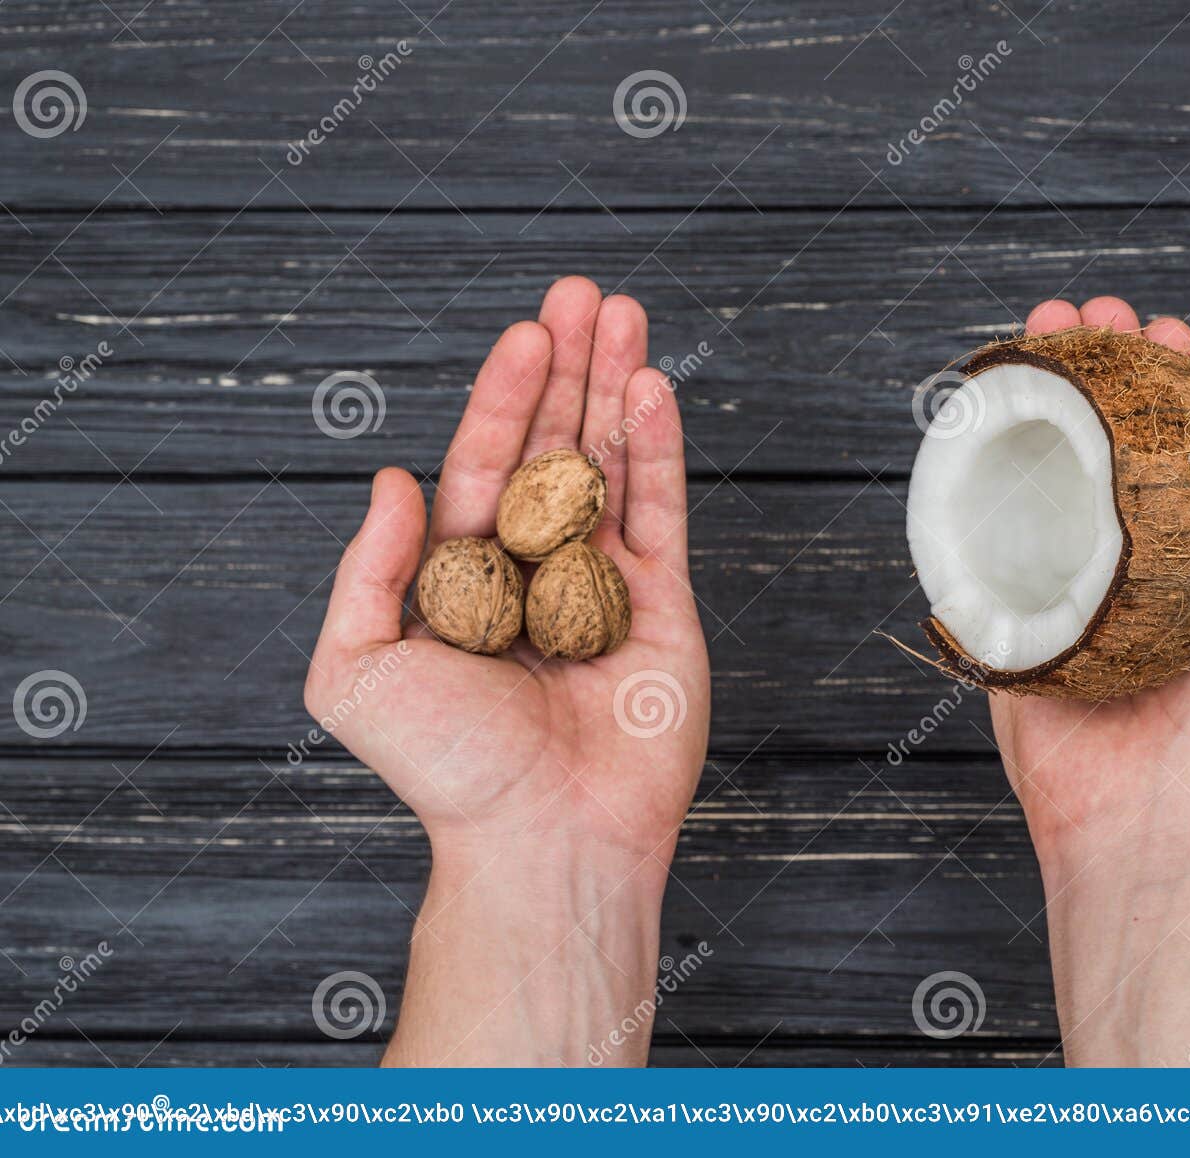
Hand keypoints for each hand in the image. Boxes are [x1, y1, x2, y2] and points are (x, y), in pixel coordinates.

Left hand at [303, 278, 709, 1063]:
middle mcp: (534, 569)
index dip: (505, 395)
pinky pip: (661, 513)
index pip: (487, 463)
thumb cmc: (448, 769)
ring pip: (612, 463)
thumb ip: (370, 568)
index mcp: (465, 577)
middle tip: (583, 293)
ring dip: (618, 387)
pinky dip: (660, 450)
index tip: (527, 333)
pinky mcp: (662, 607)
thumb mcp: (358, 667)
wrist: (542, 834)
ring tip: (626, 314)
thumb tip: (396, 478)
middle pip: (555, 444)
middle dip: (569, 367)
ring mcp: (602, 584)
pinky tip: (654, 391)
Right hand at [993, 296, 1189, 865]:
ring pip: (1049, 469)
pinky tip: (983, 413)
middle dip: (1102, 367)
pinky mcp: (1014, 617)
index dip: (1177, 378)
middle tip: (1090, 314)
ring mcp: (1070, 585)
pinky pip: (988, 535)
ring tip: (1040, 330)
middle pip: (1113, 440)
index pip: (1188, 444)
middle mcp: (1138, 561)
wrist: (1168, 823)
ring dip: (1044, 394)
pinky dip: (981, 469)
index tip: (1162, 326)